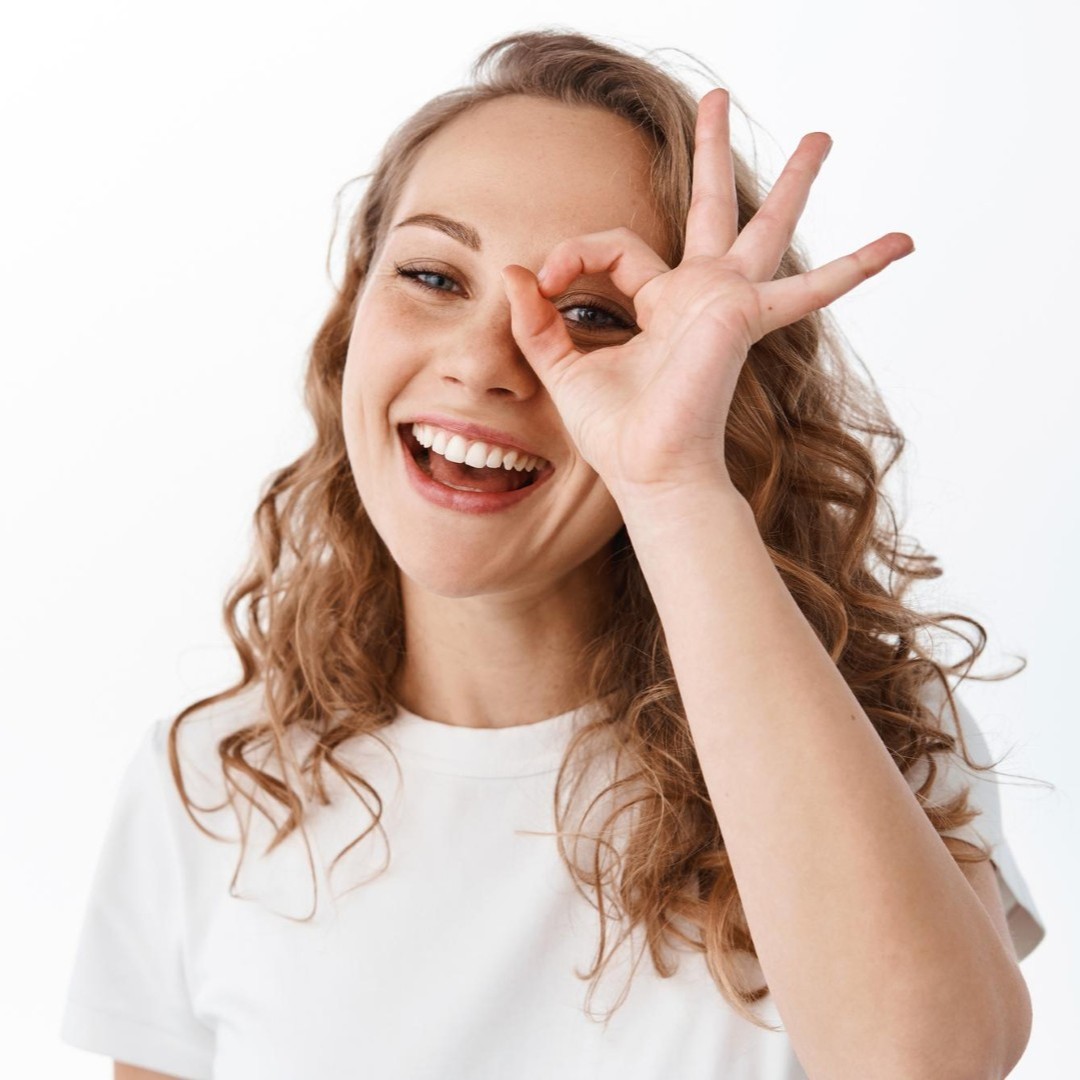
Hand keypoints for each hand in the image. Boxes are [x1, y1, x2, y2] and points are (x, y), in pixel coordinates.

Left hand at [500, 88, 913, 502]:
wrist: (649, 473)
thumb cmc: (616, 432)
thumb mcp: (563, 367)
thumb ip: (538, 320)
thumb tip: (511, 271)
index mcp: (661, 303)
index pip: (618, 249)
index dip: (574, 255)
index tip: (542, 283)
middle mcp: (700, 296)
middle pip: (711, 209)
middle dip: (711, 152)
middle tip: (716, 98)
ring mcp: (728, 303)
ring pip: (765, 227)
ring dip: (794, 181)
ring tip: (822, 136)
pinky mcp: (743, 316)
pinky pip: (810, 289)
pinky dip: (856, 269)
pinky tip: (903, 243)